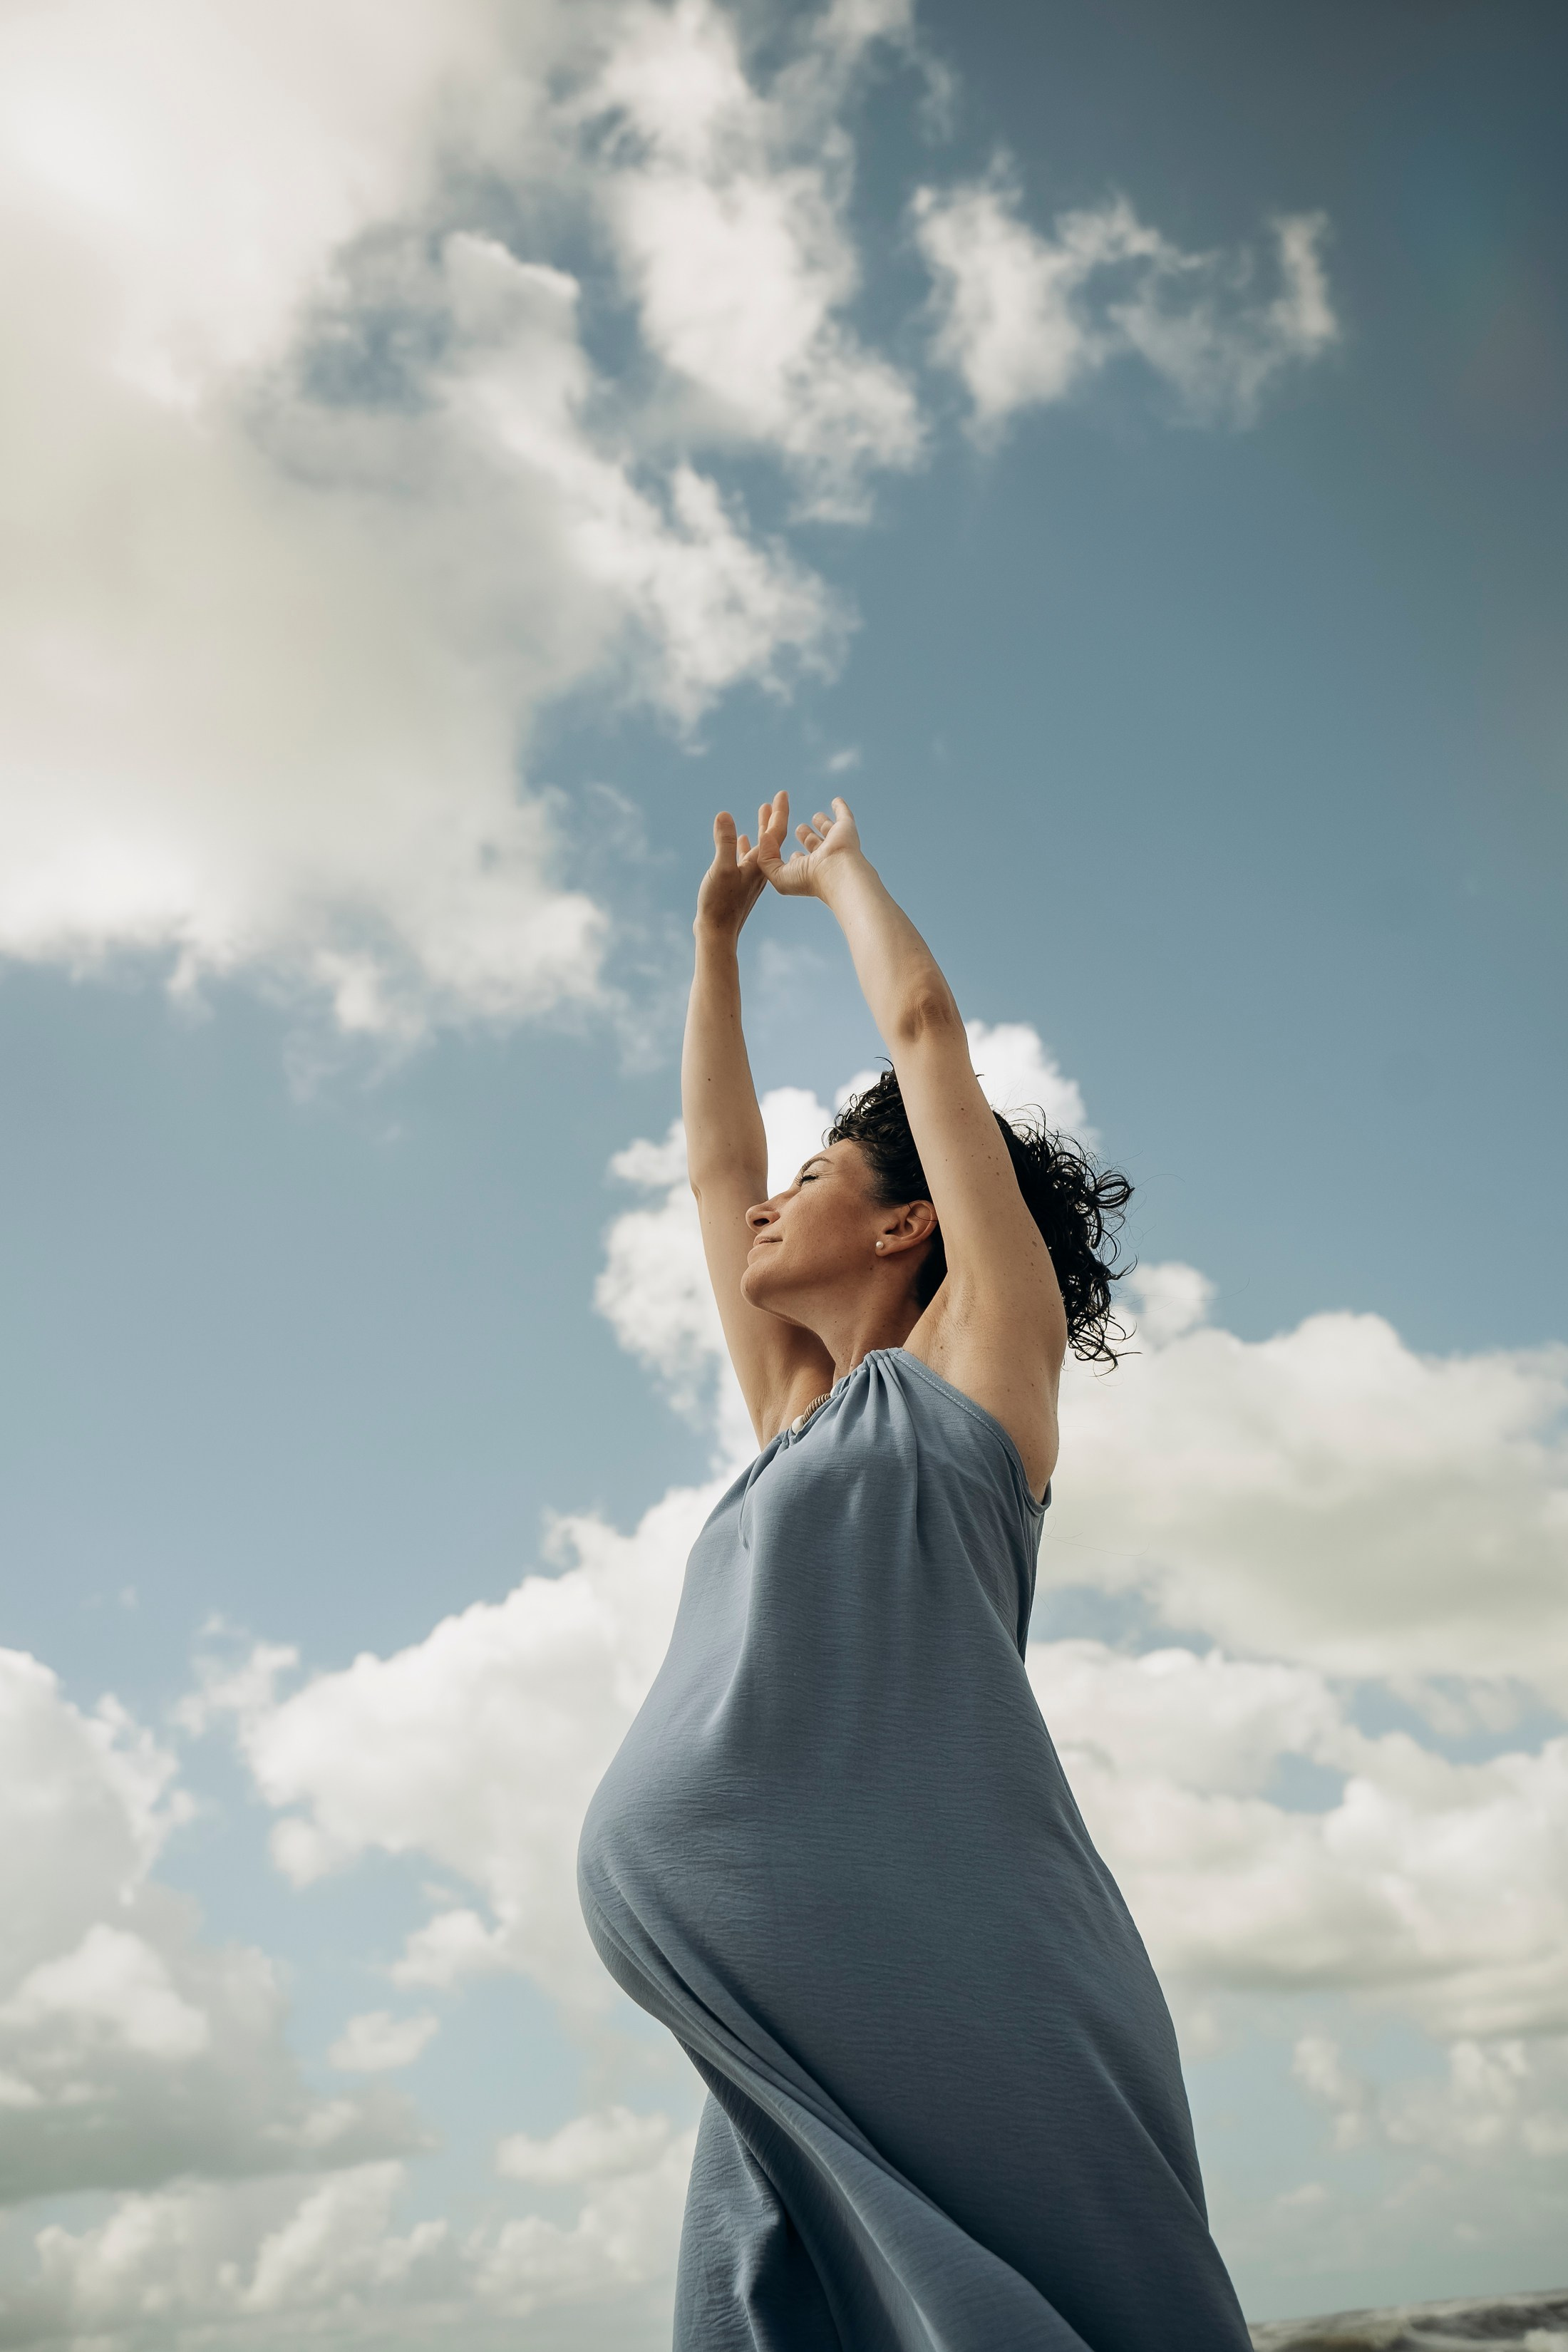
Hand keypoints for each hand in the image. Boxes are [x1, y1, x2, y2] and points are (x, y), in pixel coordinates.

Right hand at [694, 795, 789, 938]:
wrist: (717, 933)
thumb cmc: (719, 903)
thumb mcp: (720, 868)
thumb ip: (724, 842)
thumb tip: (725, 815)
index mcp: (760, 864)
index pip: (775, 833)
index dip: (779, 812)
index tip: (783, 793)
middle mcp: (760, 870)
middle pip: (772, 838)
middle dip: (774, 817)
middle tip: (778, 798)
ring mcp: (752, 878)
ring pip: (762, 847)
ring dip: (762, 829)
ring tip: (762, 812)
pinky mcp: (741, 885)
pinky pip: (749, 858)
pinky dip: (747, 846)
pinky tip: (742, 841)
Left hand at [757, 794, 863, 897]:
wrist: (837, 872)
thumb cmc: (808, 878)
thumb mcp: (778, 875)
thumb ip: (766, 857)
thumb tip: (765, 836)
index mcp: (808, 870)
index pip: (797, 859)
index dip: (789, 852)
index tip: (774, 839)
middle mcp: (823, 857)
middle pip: (811, 841)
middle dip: (803, 833)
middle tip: (794, 824)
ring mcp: (835, 842)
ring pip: (827, 829)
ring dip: (822, 822)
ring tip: (815, 816)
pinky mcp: (845, 828)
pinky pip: (843, 814)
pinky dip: (840, 807)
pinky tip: (836, 801)